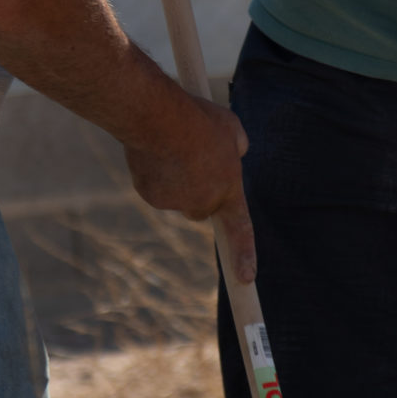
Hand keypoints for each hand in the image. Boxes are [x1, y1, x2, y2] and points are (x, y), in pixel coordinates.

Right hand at [124, 97, 255, 281]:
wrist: (159, 119)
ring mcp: (174, 203)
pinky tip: (155, 149)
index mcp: (228, 190)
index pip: (240, 229)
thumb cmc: (199, 119)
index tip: (246, 278)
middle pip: (201, 207)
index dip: (244, 254)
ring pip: (175, 194)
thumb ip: (237, 145)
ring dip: (175, 176)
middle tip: (195, 158)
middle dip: (199, 189)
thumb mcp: (231, 127)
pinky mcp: (149, 195)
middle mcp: (202, 203)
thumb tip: (236, 150)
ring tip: (173, 144)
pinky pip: (154, 185)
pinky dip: (154, 172)